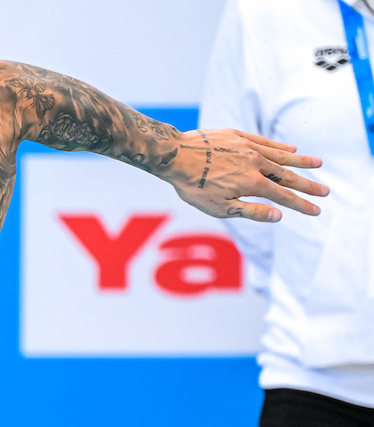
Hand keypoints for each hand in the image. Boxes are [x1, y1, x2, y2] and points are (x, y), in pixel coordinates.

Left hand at [165, 129, 328, 221]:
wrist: (175, 156)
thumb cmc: (193, 186)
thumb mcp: (220, 207)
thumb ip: (251, 211)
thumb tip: (279, 216)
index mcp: (252, 183)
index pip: (284, 197)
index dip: (302, 205)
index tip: (317, 210)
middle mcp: (256, 163)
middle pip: (288, 176)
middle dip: (308, 185)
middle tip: (326, 190)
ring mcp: (249, 147)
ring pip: (281, 155)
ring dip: (300, 161)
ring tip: (318, 164)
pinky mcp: (239, 136)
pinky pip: (266, 141)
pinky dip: (280, 146)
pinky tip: (291, 147)